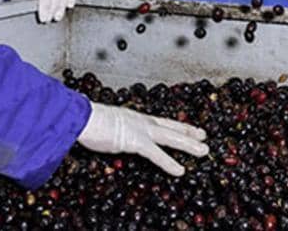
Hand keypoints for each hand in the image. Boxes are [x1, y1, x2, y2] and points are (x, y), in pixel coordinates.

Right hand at [78, 103, 208, 176]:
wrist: (82, 117)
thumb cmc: (89, 121)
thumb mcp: (109, 125)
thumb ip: (118, 130)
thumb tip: (118, 135)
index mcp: (137, 117)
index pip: (163, 121)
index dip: (177, 125)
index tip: (190, 128)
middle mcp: (142, 121)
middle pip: (171, 127)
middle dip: (189, 132)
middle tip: (204, 137)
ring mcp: (141, 130)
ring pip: (171, 138)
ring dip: (188, 145)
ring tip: (204, 151)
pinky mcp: (135, 141)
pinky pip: (156, 154)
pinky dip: (169, 163)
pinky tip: (181, 171)